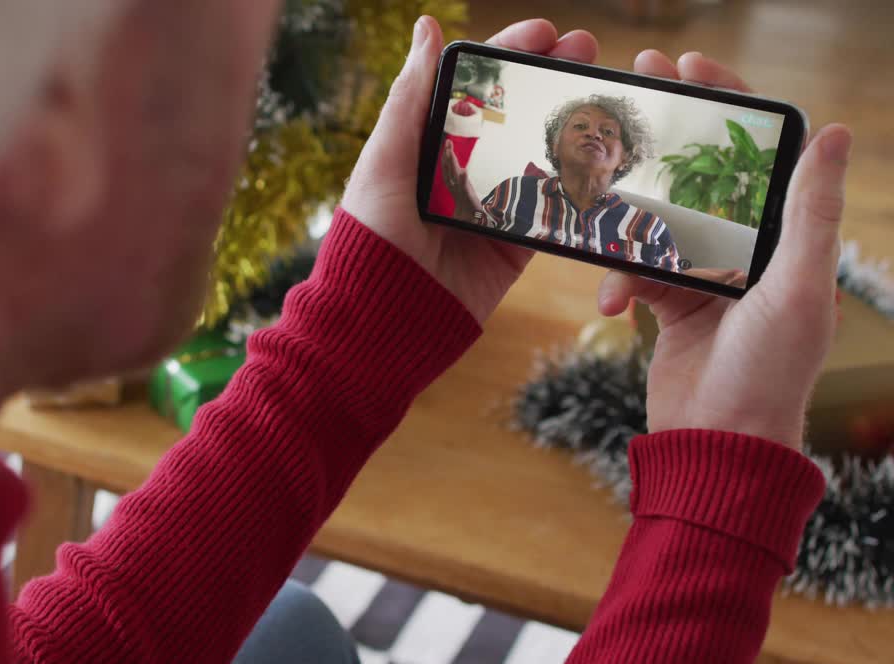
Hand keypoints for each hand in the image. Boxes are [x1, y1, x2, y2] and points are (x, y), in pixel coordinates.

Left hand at [341, 18, 598, 322]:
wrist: (384, 319)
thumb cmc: (372, 236)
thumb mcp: (385, 160)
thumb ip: (411, 97)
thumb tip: (426, 27)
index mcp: (429, 143)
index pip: (476, 87)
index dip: (510, 53)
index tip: (545, 32)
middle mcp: (463, 170)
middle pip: (516, 112)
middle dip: (552, 76)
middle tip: (587, 50)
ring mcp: (493, 205)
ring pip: (542, 152)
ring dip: (574, 121)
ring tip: (604, 92)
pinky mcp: (515, 243)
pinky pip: (554, 207)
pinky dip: (580, 183)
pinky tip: (607, 154)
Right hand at [440, 140, 483, 220]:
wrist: (473, 222)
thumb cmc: (469, 207)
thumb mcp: (465, 192)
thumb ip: (462, 181)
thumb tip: (462, 170)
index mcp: (454, 185)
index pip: (448, 167)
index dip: (447, 155)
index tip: (448, 143)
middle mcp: (455, 187)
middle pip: (449, 169)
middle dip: (447, 156)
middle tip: (447, 142)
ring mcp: (460, 193)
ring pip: (454, 177)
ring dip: (452, 164)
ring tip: (450, 152)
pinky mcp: (468, 199)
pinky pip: (465, 190)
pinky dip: (463, 180)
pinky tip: (464, 172)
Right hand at [599, 50, 851, 449]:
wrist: (717, 445)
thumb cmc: (769, 373)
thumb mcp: (797, 287)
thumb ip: (809, 211)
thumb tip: (837, 131)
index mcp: (787, 237)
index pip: (759, 152)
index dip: (727, 103)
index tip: (688, 67)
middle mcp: (748, 249)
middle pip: (702, 172)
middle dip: (667, 134)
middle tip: (633, 89)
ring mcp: (705, 275)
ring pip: (657, 220)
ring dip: (628, 221)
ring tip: (599, 206)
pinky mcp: (669, 303)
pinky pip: (634, 269)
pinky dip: (618, 281)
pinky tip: (612, 305)